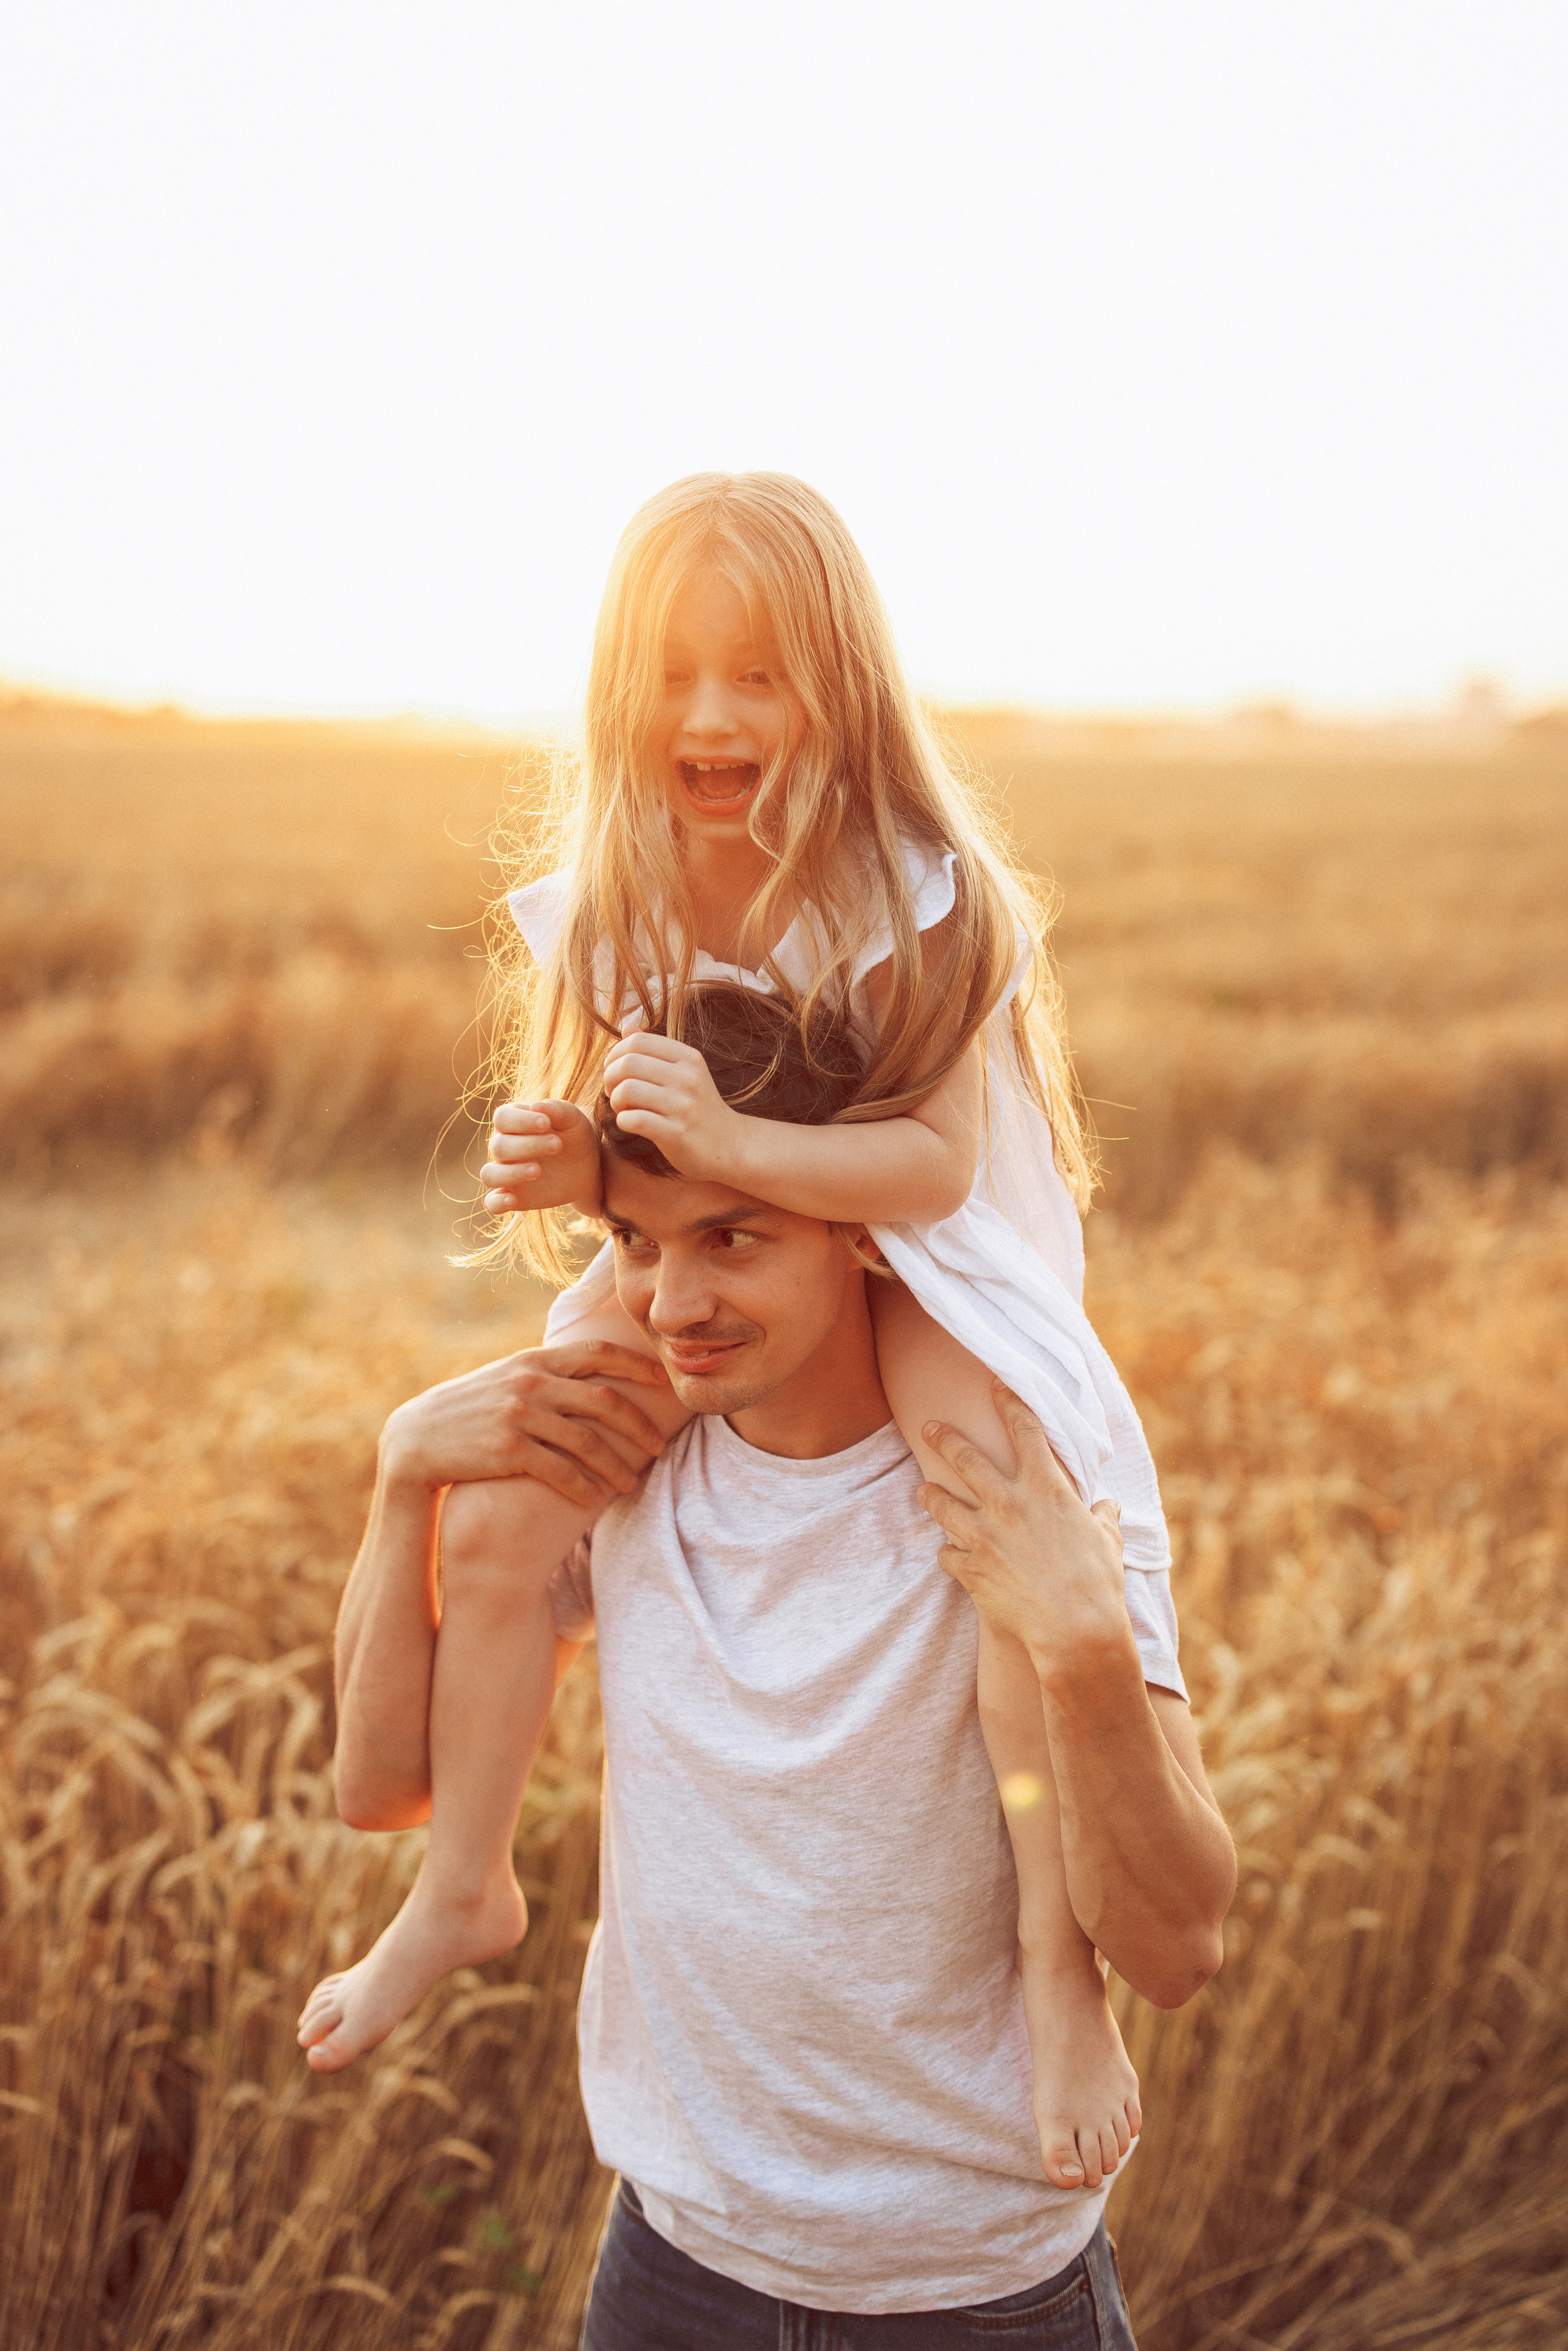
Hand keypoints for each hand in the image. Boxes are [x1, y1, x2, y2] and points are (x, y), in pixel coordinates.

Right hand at [382, 1340, 671, 1509]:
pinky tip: (597, 1500)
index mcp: (534, 1360)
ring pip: (588, 1440)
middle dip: (638, 1424)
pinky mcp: (508, 1449)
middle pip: (604, 1400)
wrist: (415, 1441)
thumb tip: (588, 1372)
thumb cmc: (469, 1412)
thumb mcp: (505, 1378)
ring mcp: (519, 1415)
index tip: (664, 1381)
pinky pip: (561, 1470)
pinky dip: (585, 1487)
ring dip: (616, 1465)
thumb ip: (543, 1373)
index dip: (637, 1365)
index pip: (598, 1354)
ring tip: (630, 1483)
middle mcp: (530, 1382)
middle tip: (657, 1446)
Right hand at [483, 1100, 600, 1213]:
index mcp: (513, 1122)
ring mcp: (505, 1172)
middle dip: (527, 1146)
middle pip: (499, 1146)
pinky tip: (512, 1201)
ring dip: (511, 1173)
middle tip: (557, 1145)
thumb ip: (557, 1110)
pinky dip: (497, 1203)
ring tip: (538, 1171)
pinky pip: (492, 1202)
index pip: (503, 1118)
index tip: (546, 1123)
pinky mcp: (513, 1196)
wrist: (589, 1167)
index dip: (521, 1121)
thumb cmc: (575, 1137)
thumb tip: (536, 1105)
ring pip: (490, 1174)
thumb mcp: (573, 1120)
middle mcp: (503, 1147)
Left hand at [603, 1031, 747, 1180]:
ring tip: (623, 1108)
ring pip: (627, 1090)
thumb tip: (626, 1025)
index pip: (637, 1041)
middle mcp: (688, 1078)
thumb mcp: (684, 1072)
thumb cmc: (698, 1107)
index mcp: (689, 1058)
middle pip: (628, 1064)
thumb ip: (654, 1049)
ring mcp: (684, 1107)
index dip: (616, 1054)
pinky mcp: (677, 1134)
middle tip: (613, 1092)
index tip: (615, 1070)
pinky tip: (630, 1123)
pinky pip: (634, 1120)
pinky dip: (623, 1121)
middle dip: (610, 1077)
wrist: (729, 1145)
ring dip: (615, 1101)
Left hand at [917, 1378, 1132, 1681]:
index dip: (1008, 1401)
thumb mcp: (1108, 1542)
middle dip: (944, 1438)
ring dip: (930, 1496)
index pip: (1024, 1429)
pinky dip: (949, 1554)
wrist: (1075, 1631)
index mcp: (1045, 1488)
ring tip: (923, 1490)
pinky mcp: (970, 1569)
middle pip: (965, 1458)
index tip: (994, 1384)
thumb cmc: (1099, 1585)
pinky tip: (949, 1555)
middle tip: (929, 1427)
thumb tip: (1108, 1507)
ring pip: (942, 1504)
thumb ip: (1103, 1519)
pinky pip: (946, 1555)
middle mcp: (1008, 1503)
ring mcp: (984, 1535)